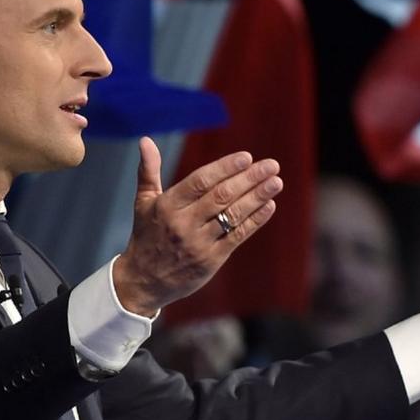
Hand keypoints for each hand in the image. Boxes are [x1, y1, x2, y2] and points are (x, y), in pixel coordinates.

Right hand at [113, 137, 283, 315]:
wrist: (144, 280)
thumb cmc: (147, 235)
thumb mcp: (143, 202)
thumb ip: (148, 170)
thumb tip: (146, 140)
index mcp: (167, 206)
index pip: (200, 181)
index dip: (225, 168)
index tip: (247, 157)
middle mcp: (183, 223)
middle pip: (221, 196)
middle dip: (249, 179)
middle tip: (272, 165)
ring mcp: (198, 242)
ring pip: (233, 215)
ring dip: (257, 197)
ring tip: (276, 182)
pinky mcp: (211, 260)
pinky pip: (237, 236)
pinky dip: (255, 220)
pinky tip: (269, 205)